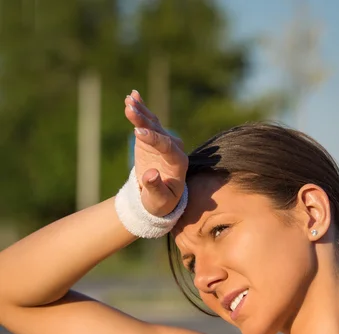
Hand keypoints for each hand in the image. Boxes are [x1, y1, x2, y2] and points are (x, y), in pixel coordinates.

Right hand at [124, 90, 188, 216]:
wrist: (160, 197)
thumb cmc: (161, 202)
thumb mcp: (159, 200)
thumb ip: (156, 188)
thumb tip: (151, 175)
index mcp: (179, 163)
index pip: (167, 146)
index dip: (153, 138)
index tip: (138, 133)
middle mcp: (174, 148)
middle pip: (159, 131)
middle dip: (144, 120)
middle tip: (130, 109)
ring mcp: (164, 140)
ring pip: (152, 123)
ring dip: (141, 111)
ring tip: (128, 100)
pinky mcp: (153, 137)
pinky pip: (148, 121)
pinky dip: (141, 109)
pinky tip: (132, 95)